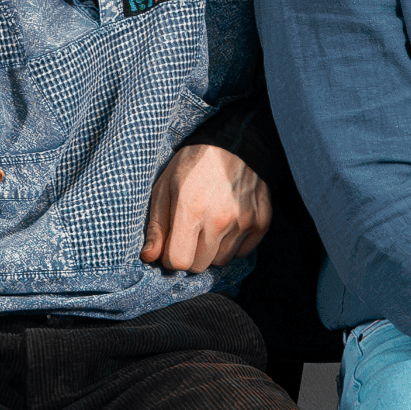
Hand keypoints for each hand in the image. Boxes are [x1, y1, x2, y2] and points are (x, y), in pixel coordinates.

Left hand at [142, 141, 271, 271]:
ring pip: (221, 261)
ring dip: (211, 251)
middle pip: (199, 266)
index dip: (169, 258)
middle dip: (190, 255)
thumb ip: (156, 225)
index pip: (178, 261)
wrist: (234, 144)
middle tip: (189, 234)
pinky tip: (227, 223)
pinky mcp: (261, 222)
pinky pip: (242, 252)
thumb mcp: (164, 187)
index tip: (170, 246)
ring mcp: (243, 222)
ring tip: (208, 226)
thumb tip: (149, 257)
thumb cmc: (192, 165)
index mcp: (191, 209)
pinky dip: (232, 244)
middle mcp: (219, 219)